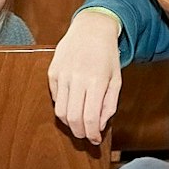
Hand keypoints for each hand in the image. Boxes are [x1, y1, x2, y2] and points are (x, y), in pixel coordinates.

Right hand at [48, 9, 123, 145]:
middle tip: (86, 136)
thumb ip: (109, 105)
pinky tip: (73, 104)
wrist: (91, 28)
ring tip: (79, 123)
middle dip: (80, 133)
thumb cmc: (107, 55)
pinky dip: (64, 107)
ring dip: (70, 123)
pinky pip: (56, 99)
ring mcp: (62, 75)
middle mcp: (77, 78)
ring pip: (61, 112)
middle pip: (73, 119)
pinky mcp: (52, 72)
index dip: (92, 134)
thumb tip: (98, 126)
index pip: (90, 118)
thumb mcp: (116, 79)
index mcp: (97, 80)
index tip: (95, 140)